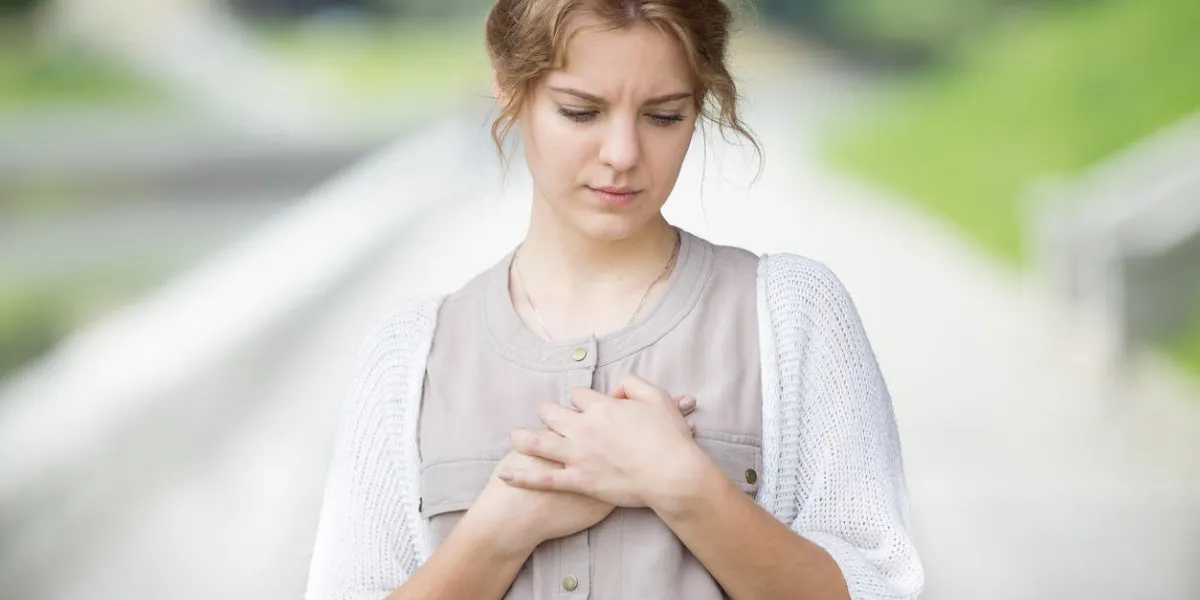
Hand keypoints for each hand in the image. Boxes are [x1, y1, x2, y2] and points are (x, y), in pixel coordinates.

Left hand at [464, 390, 697, 555]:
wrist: (672, 475)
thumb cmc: (669, 437)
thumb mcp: (658, 398)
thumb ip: (634, 384)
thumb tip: (617, 387)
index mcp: (602, 407)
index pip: (578, 395)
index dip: (582, 400)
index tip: (590, 408)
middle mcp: (584, 429)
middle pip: (552, 413)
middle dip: (550, 413)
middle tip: (552, 418)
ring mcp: (579, 456)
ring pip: (540, 442)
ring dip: (524, 438)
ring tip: (515, 437)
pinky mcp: (579, 481)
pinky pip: (544, 479)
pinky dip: (523, 477)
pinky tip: (505, 474)